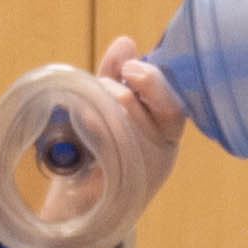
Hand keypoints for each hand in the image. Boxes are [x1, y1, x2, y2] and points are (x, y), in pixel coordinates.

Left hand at [91, 38, 191, 201]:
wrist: (75, 205)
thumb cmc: (96, 152)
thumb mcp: (108, 107)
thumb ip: (116, 75)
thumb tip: (126, 43)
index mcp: (166, 134)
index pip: (172, 105)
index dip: (153, 84)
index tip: (130, 70)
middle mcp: (160, 156)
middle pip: (142, 111)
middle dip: (116, 91)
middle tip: (98, 90)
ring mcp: (140, 175)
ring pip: (124, 126)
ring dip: (100, 109)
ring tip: (85, 112)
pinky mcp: (115, 188)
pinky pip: (105, 149)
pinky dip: (91, 131)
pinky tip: (82, 125)